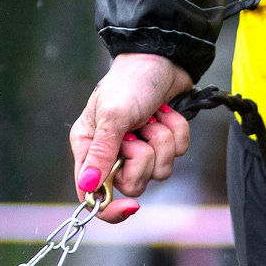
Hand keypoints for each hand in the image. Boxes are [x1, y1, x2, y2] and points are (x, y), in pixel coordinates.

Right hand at [68, 53, 194, 223]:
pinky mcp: (161, 142)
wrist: (161, 57)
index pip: (91, 194)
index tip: (131, 207)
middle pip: (132, 185)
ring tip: (154, 117)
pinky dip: (176, 133)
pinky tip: (166, 114)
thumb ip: (101, 153)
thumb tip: (88, 186)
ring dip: (162, 141)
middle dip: (144, 159)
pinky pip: (177, 155)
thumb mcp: (112, 116)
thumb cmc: (129, 82)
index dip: (110, 208)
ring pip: (159, 171)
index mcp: (88, 147)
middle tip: (140, 134)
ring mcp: (138, 148)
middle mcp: (111, 153)